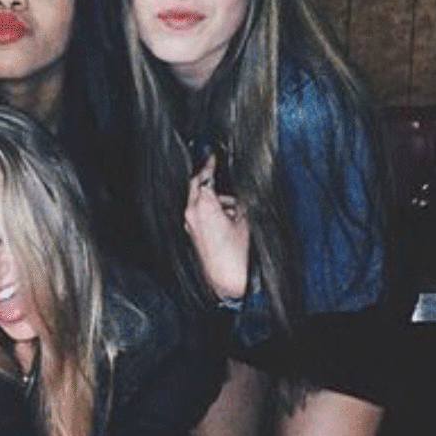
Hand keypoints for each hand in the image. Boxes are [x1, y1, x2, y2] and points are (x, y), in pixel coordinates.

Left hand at [184, 154, 249, 299]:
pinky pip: (200, 214)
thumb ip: (239, 202)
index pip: (203, 177)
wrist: (226, 279)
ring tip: (233, 208)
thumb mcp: (245, 221)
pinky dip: (211, 211)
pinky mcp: (193, 234)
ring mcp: (190, 224)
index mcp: (203, 206)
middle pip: (196, 187)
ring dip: (213, 199)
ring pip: (199, 201)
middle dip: (207, 179)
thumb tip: (238, 194)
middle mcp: (192, 213)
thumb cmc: (236, 253)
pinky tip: (228, 219)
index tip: (212, 156)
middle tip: (219, 172)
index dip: (208, 165)